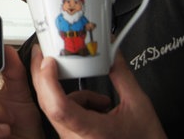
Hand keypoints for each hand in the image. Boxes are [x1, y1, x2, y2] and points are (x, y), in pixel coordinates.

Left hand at [30, 45, 166, 138]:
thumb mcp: (138, 105)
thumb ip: (121, 75)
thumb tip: (111, 52)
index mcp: (91, 132)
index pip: (59, 107)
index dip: (48, 82)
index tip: (49, 61)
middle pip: (48, 105)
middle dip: (45, 77)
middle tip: (46, 55)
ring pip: (55, 108)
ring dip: (73, 95)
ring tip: (103, 102)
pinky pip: (64, 115)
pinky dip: (78, 105)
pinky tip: (100, 109)